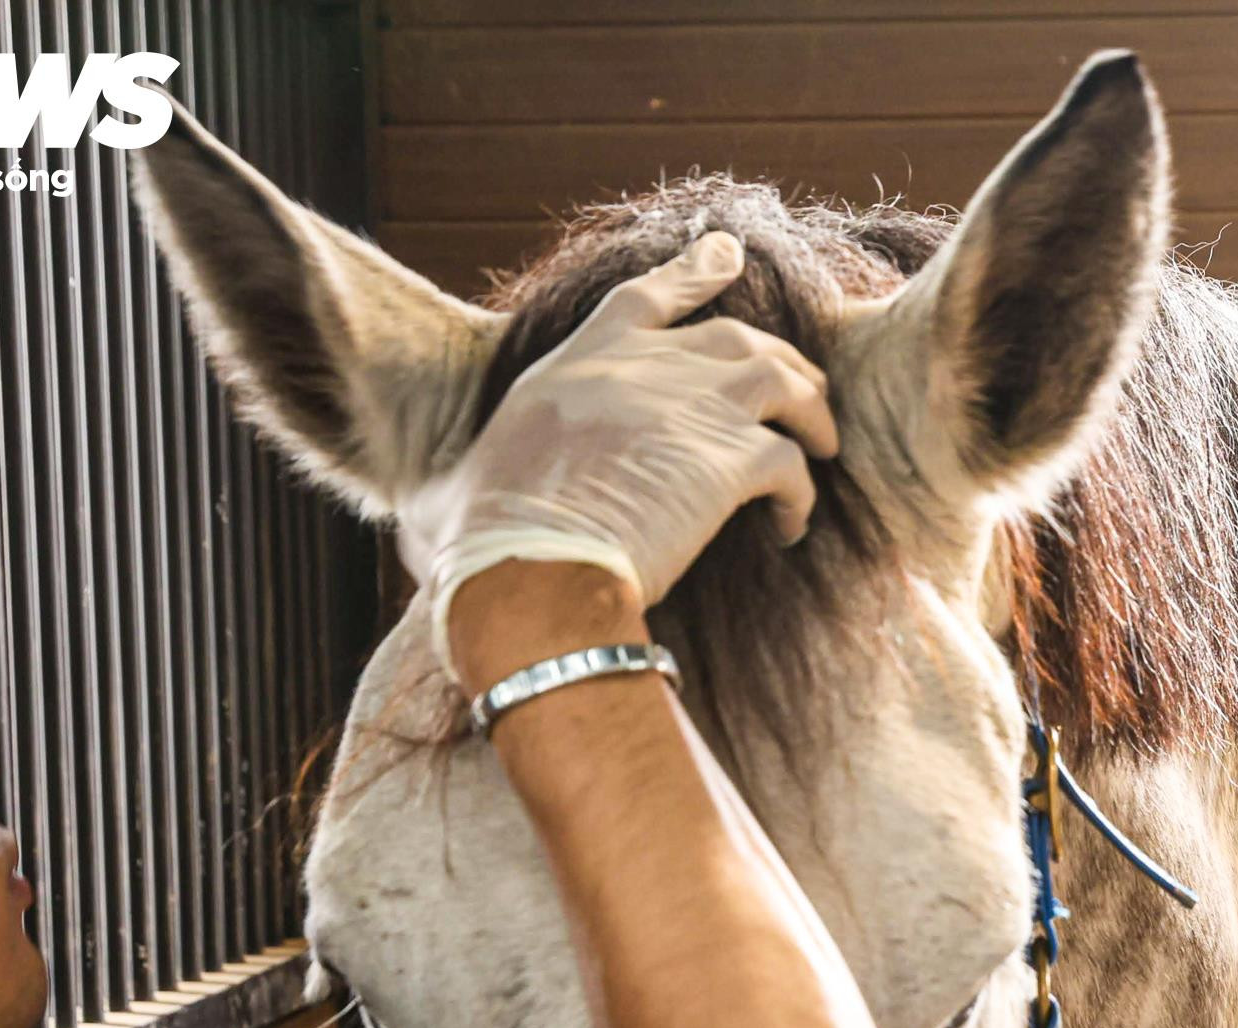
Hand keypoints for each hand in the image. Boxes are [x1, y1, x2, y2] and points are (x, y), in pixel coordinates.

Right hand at [413, 230, 840, 673]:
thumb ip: (461, 482)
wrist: (526, 566)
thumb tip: (417, 525)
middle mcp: (643, 369)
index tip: (727, 251)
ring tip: (820, 452)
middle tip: (804, 393)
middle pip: (737, 341)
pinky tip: (789, 527)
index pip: (646, 296)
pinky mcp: (733, 460)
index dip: (694, 271)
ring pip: (786, 386)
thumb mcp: (458, 483)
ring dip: (811, 418)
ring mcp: (695, 406)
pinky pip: (794, 465)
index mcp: (577, 362)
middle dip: (779, 365)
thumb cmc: (481, 542)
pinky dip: (801, 496)